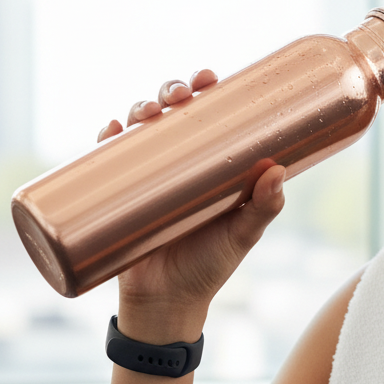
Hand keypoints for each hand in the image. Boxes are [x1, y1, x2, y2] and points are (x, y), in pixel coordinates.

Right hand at [96, 69, 286, 337]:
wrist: (166, 305)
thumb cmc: (210, 268)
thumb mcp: (242, 235)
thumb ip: (263, 208)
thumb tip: (278, 171)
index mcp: (212, 166)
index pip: (210, 117)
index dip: (208, 91)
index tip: (210, 78)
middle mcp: (178, 165)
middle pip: (173, 113)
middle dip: (172, 92)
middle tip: (179, 94)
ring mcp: (146, 177)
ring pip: (140, 129)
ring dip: (140, 108)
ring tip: (148, 111)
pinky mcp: (116, 196)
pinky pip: (106, 160)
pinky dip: (106, 140)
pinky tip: (111, 129)